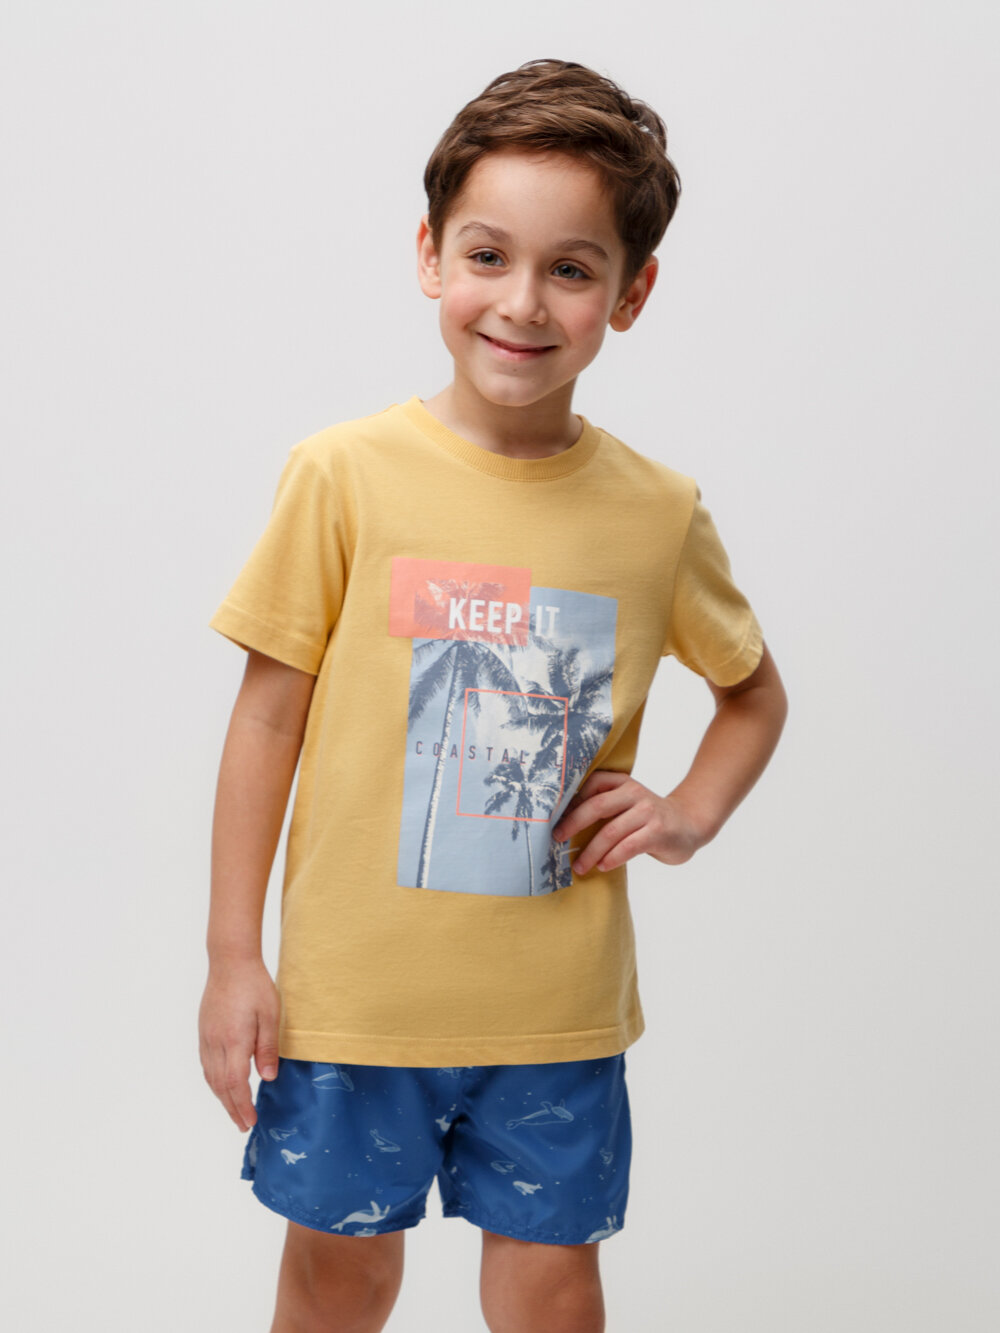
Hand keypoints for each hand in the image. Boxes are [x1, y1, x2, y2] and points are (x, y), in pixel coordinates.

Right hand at [198, 958, 280, 1130]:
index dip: (241, 1106)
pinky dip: (214, 1082)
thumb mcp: (270, 1015)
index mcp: (234, 1040)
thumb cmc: (255, 985)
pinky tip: (222, 1087)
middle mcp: (216, 1043)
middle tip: (244, 1125)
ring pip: (211, 1077)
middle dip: (232, 1108)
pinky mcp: (204, 1032)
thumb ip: (268, 1048)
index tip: (250, 1121)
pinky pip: (206, 1065)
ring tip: (234, 1112)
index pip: (235, 1083)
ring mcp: (207, 1038)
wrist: (230, 962)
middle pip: (221, 1086)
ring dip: (222, 1098)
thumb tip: (268, 1078)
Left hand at [552, 770, 705, 875]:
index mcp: (623, 783)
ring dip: (591, 851)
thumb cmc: (649, 818)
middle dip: (573, 824)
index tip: (554, 817)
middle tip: (557, 839)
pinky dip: (612, 858)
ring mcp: (648, 812)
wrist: (690, 824)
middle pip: (597, 806)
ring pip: (611, 831)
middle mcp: (635, 793)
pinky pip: (628, 846)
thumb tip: (565, 824)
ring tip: (579, 866)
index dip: (572, 800)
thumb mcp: (627, 805)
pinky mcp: (658, 832)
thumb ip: (604, 807)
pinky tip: (602, 866)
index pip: (592, 784)